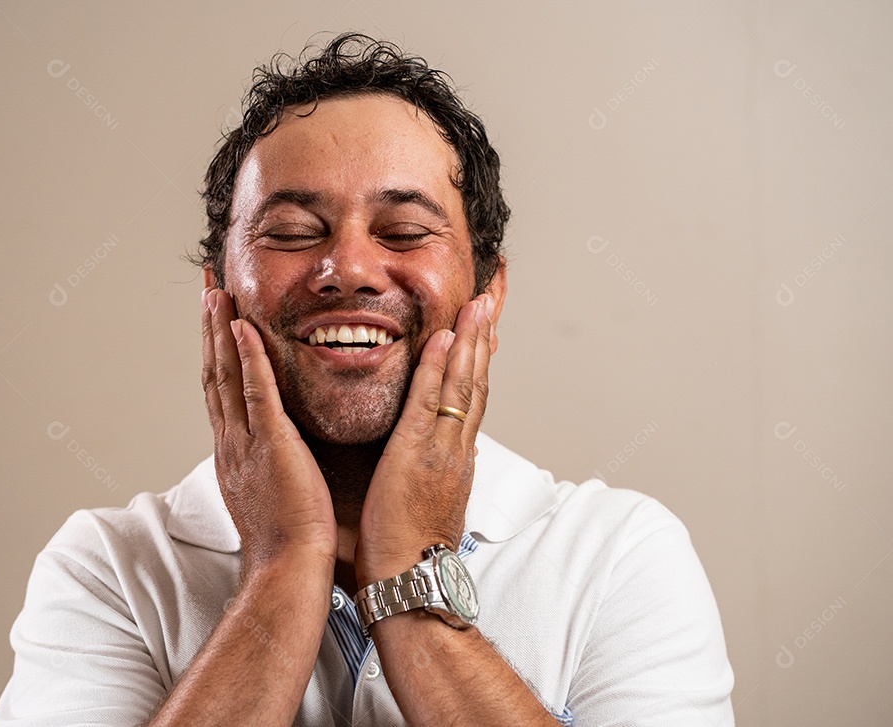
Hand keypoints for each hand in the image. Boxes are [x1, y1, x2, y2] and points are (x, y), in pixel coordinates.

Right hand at [201, 287, 336, 570]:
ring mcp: (246, 442)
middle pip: (214, 373)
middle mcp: (231, 442)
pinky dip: (249, 357)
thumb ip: (269, 464)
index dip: (215, 351)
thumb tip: (277, 450)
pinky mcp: (271, 445)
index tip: (214, 318)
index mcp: (233, 452)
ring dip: (220, 330)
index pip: (219, 391)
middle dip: (209, 328)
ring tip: (216, 292)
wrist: (287, 570)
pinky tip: (244, 326)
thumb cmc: (287, 542)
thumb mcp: (270, 493)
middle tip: (207, 288)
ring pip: (227, 375)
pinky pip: (256, 392)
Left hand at [355, 294, 495, 583]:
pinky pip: (431, 402)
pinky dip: (439, 368)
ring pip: (462, 386)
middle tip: (488, 302)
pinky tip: (442, 338)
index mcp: (457, 460)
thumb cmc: (410, 552)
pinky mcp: (416, 454)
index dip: (478, 364)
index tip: (483, 333)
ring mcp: (441, 450)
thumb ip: (434, 477)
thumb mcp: (430, 505)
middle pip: (477, 384)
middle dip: (483, 340)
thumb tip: (440, 465)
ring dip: (469, 342)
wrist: (410, 581)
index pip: (473, 401)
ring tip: (476, 305)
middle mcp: (457, 450)